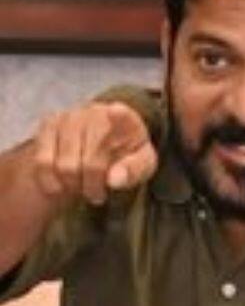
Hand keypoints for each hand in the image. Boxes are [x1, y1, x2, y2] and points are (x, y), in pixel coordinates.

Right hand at [32, 101, 157, 205]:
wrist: (99, 150)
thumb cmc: (125, 159)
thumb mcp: (140, 168)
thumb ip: (133, 171)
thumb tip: (114, 179)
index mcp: (129, 121)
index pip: (124, 117)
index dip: (120, 116)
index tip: (116, 112)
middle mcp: (97, 113)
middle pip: (90, 164)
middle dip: (93, 186)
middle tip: (97, 193)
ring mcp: (71, 116)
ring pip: (64, 167)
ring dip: (73, 185)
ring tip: (81, 185)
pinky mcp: (49, 124)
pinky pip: (43, 163)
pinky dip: (52, 182)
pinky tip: (63, 183)